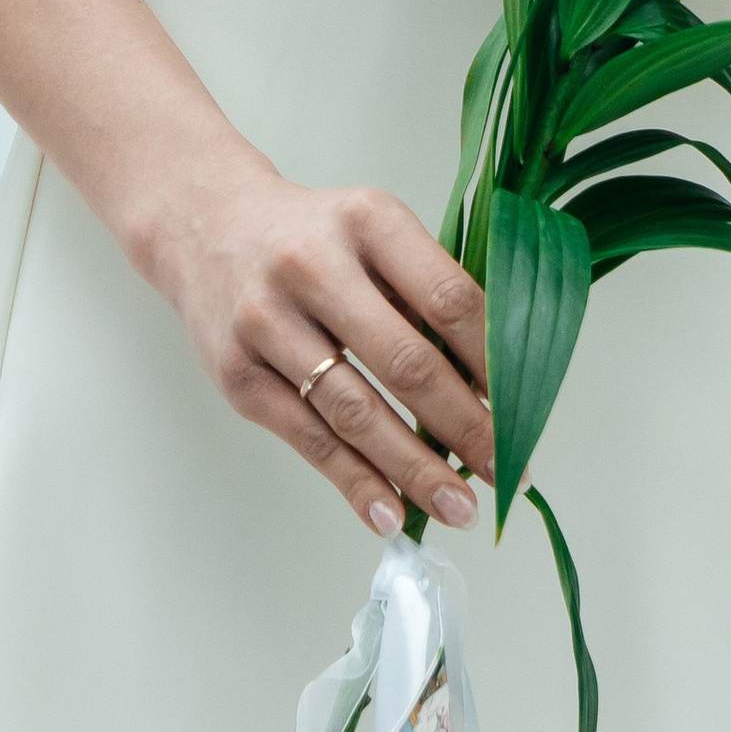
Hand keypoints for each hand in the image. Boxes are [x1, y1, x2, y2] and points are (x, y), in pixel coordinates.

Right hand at [146, 153, 492, 536]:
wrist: (206, 225)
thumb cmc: (313, 237)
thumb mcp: (372, 233)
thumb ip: (423, 293)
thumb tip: (491, 387)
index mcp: (367, 219)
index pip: (447, 298)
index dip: (491, 362)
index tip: (525, 408)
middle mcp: (314, 265)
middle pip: (406, 362)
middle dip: (465, 427)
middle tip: (506, 472)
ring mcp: (268, 321)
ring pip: (356, 412)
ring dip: (415, 469)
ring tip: (460, 508)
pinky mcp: (238, 374)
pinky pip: (309, 439)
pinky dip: (355, 482)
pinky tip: (391, 512)